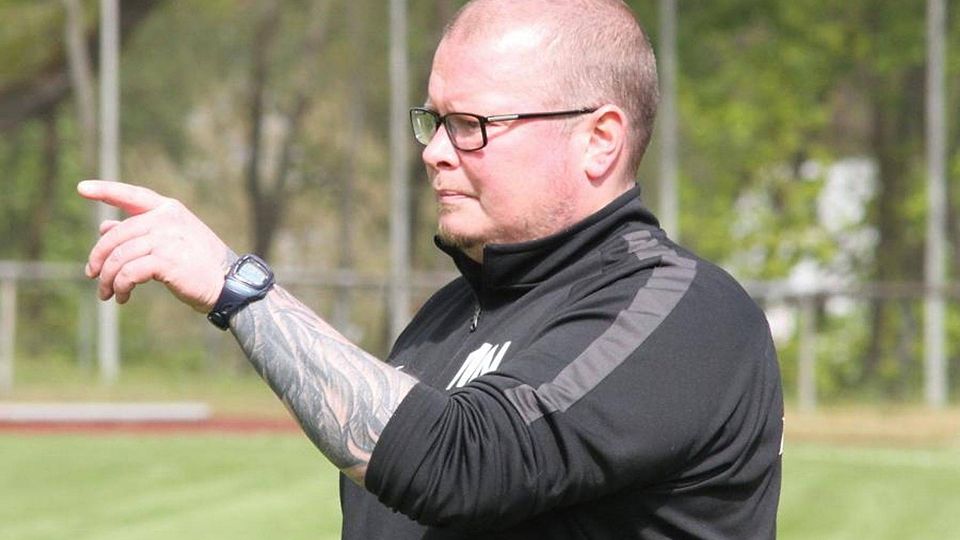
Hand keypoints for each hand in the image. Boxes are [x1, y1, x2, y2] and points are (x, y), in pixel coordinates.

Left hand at [78, 180, 230, 311]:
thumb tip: (103, 226)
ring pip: (119, 256)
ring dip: (108, 278)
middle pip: (117, 234)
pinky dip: (121, 286)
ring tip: (108, 293)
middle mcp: (167, 219)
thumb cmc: (199, 264)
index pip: (132, 195)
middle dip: (99, 258)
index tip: (82, 188)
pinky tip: (123, 296)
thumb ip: (140, 231)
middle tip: (92, 276)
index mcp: (169, 209)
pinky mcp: (166, 261)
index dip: (106, 190)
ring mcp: (167, 238)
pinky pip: (129, 273)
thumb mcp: (171, 240)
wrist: (228, 284)